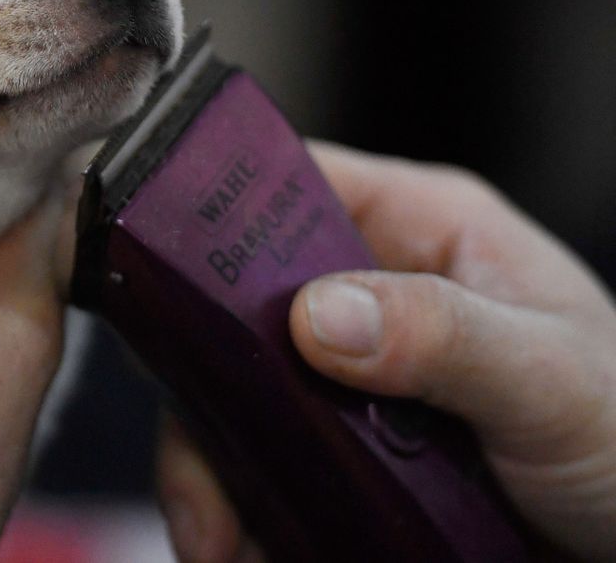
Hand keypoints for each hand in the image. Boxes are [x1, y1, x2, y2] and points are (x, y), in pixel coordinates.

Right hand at [157, 143, 615, 561]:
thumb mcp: (555, 378)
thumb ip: (445, 335)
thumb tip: (319, 314)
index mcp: (417, 231)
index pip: (283, 186)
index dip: (208, 217)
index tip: (159, 282)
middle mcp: (370, 296)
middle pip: (233, 309)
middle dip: (201, 387)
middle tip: (196, 467)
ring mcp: (350, 382)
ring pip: (235, 401)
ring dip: (215, 468)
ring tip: (219, 541)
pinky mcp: (343, 458)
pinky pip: (261, 469)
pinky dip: (242, 512)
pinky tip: (244, 550)